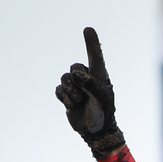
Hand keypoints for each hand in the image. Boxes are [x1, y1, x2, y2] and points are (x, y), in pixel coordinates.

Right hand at [55, 27, 125, 159]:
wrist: (96, 132)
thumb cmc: (104, 114)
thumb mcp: (102, 98)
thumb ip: (91, 84)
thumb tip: (76, 74)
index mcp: (99, 76)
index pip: (95, 56)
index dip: (91, 43)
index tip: (88, 29)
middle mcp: (87, 79)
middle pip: (74, 67)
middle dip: (77, 80)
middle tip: (85, 94)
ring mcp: (76, 87)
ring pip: (65, 78)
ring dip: (71, 91)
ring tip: (80, 101)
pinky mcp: (67, 96)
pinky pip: (59, 90)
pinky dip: (64, 98)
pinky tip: (72, 106)